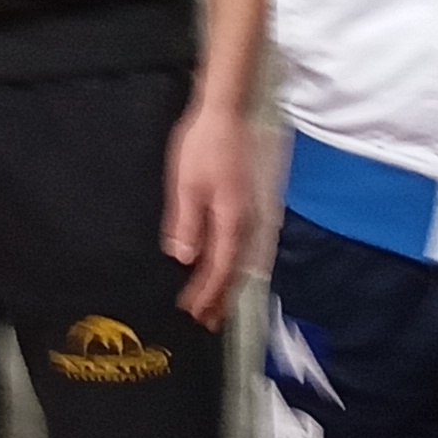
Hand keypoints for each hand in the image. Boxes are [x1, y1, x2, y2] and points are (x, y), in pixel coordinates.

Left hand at [162, 93, 260, 328]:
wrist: (226, 115)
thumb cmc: (204, 145)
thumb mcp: (185, 184)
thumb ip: (186, 223)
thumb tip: (184, 258)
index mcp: (231, 219)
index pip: (220, 268)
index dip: (207, 294)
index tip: (192, 312)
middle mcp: (248, 222)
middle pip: (236, 271)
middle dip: (221, 298)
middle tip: (207, 322)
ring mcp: (254, 214)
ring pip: (243, 261)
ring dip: (229, 285)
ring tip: (216, 305)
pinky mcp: (251, 206)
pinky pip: (246, 247)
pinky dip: (236, 266)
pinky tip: (228, 269)